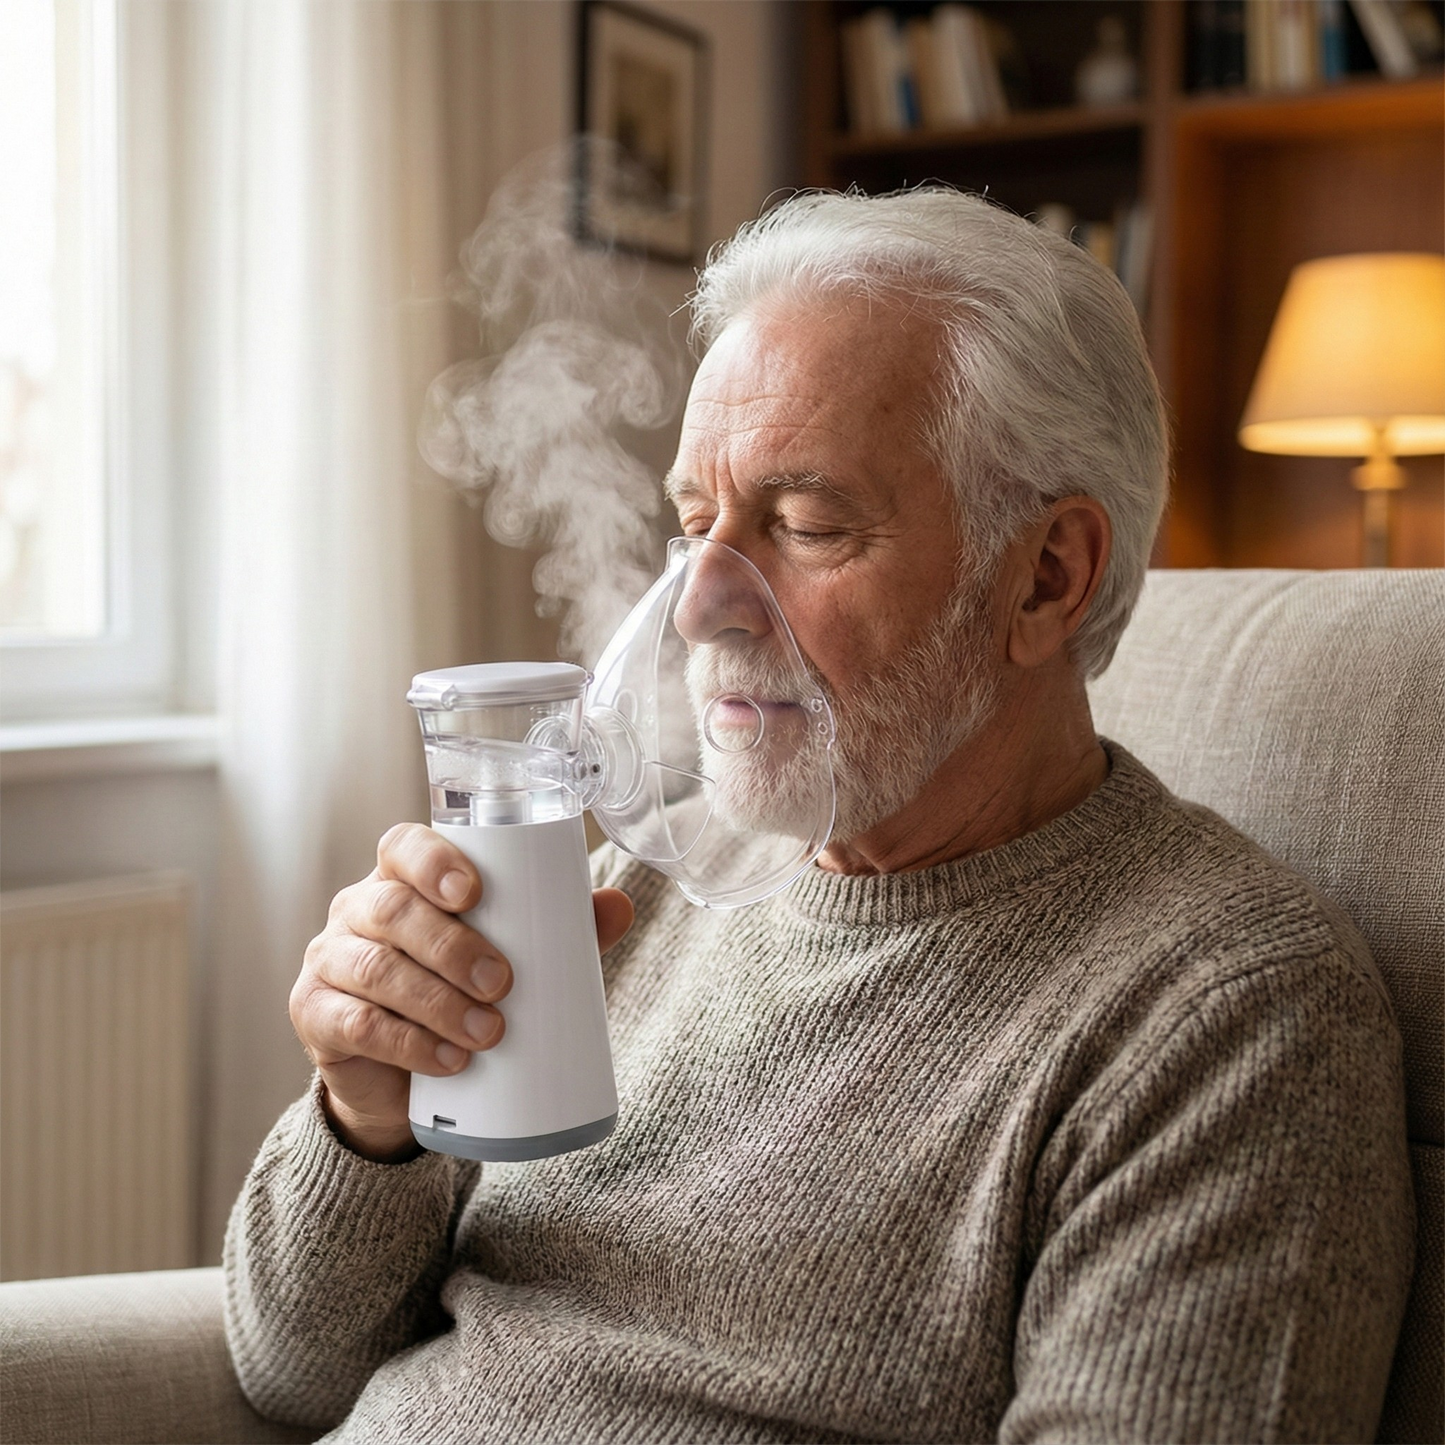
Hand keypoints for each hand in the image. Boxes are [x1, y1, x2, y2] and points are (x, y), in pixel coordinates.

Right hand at [290, 822, 634, 1161]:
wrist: (404, 1076)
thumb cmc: (459, 989)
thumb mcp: (511, 954)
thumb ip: (562, 929)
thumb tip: (619, 905)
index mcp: (401, 879)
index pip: (402, 846)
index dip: (433, 862)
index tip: (475, 893)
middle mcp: (357, 910)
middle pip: (392, 910)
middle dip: (451, 947)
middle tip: (501, 984)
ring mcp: (330, 961)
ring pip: (376, 969)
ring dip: (436, 1001)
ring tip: (487, 1032)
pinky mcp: (315, 1015)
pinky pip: (356, 1023)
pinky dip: (407, 1043)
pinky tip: (447, 1059)